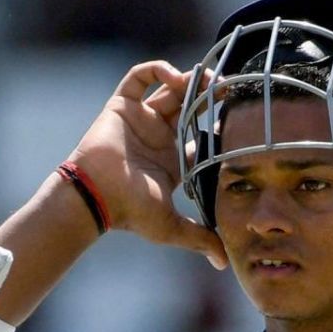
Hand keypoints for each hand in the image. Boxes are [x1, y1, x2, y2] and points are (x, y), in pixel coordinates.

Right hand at [67, 61, 226, 269]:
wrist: (95, 195)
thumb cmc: (129, 211)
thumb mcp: (171, 227)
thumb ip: (200, 239)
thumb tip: (225, 263)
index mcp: (171, 161)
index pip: (200, 138)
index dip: (218, 127)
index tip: (237, 120)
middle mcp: (157, 137)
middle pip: (188, 107)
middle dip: (208, 96)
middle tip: (228, 88)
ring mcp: (140, 119)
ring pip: (169, 88)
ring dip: (188, 80)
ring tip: (205, 80)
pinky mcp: (123, 104)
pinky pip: (140, 76)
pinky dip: (157, 69)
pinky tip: (174, 78)